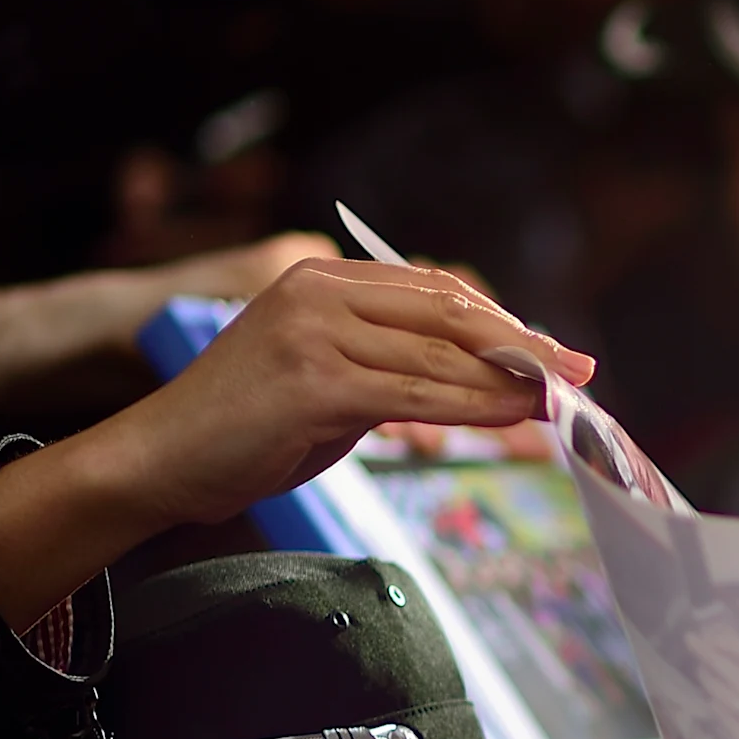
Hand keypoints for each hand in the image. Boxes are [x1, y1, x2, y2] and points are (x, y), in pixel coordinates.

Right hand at [0, 256, 588, 624]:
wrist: (158, 460)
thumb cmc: (241, 430)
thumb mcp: (324, 381)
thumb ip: (388, 367)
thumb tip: (474, 380)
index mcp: (322, 279)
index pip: (434, 291)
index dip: (501, 321)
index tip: (554, 351)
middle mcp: (320, 292)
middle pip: (448, 313)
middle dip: (523, 345)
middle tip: (580, 372)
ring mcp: (315, 334)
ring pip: (440, 357)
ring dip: (510, 384)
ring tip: (560, 404)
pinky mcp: (314, 382)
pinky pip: (417, 395)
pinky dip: (474, 410)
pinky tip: (514, 421)